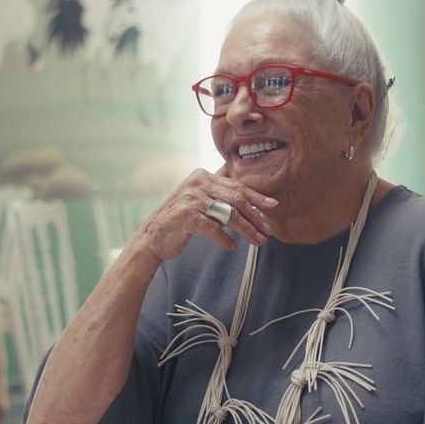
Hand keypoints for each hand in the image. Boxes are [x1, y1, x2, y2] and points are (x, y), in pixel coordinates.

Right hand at [134, 167, 277, 262]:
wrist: (152, 236)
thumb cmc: (179, 220)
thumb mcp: (199, 200)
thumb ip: (218, 192)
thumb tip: (246, 192)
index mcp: (203, 176)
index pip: (237, 186)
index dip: (256, 197)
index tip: (273, 206)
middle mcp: (198, 183)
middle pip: (236, 199)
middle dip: (255, 216)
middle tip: (268, 230)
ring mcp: (191, 199)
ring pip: (228, 214)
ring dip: (246, 230)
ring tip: (258, 241)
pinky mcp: (186, 216)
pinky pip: (213, 228)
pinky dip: (224, 239)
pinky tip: (233, 247)